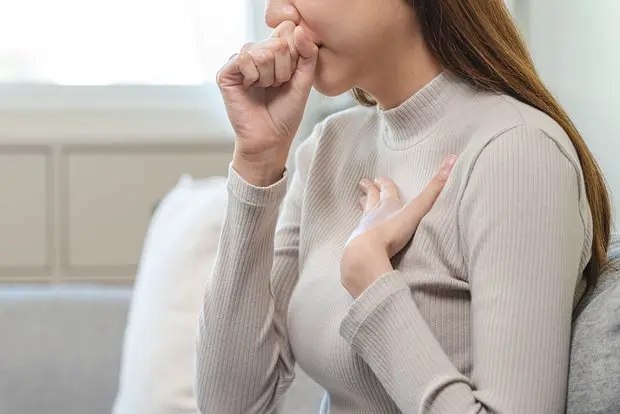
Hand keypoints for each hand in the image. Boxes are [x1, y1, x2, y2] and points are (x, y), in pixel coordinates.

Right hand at [216, 21, 318, 184]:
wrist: (271, 139)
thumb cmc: (286, 113)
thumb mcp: (304, 81)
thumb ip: (308, 54)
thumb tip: (298, 28)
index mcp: (274, 52)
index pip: (287, 32)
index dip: (294, 56)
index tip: (291, 77)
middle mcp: (256, 53)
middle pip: (277, 43)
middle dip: (283, 70)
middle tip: (277, 86)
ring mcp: (240, 62)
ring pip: (261, 51)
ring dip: (269, 76)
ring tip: (265, 89)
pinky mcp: (226, 73)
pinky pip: (243, 59)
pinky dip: (253, 77)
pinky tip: (251, 88)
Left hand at [341, 155, 457, 297]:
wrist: (366, 253)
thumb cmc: (391, 231)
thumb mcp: (416, 210)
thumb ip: (434, 190)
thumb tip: (452, 158)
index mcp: (388, 205)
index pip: (387, 190)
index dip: (385, 183)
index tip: (379, 177)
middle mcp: (373, 214)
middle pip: (371, 198)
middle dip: (370, 190)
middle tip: (363, 182)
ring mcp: (363, 228)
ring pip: (363, 212)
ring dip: (363, 205)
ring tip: (358, 199)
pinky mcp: (357, 244)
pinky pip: (358, 232)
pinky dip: (359, 228)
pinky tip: (358, 230)